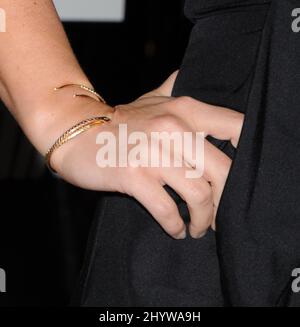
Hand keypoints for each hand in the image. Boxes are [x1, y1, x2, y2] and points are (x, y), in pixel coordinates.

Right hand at [52, 71, 243, 239]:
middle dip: (225, 202)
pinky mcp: (134, 175)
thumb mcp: (150, 99)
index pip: (236, 128)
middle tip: (219, 217)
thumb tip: (187, 74)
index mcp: (184, 109)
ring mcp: (153, 153)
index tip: (243, 178)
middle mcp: (173, 128)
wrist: (75, 131)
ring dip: (203, 219)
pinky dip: (175, 225)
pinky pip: (166, 208)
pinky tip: (176, 229)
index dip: (248, 153)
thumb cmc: (119, 120)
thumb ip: (173, 87)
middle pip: (223, 172)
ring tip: (197, 227)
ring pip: (198, 194)